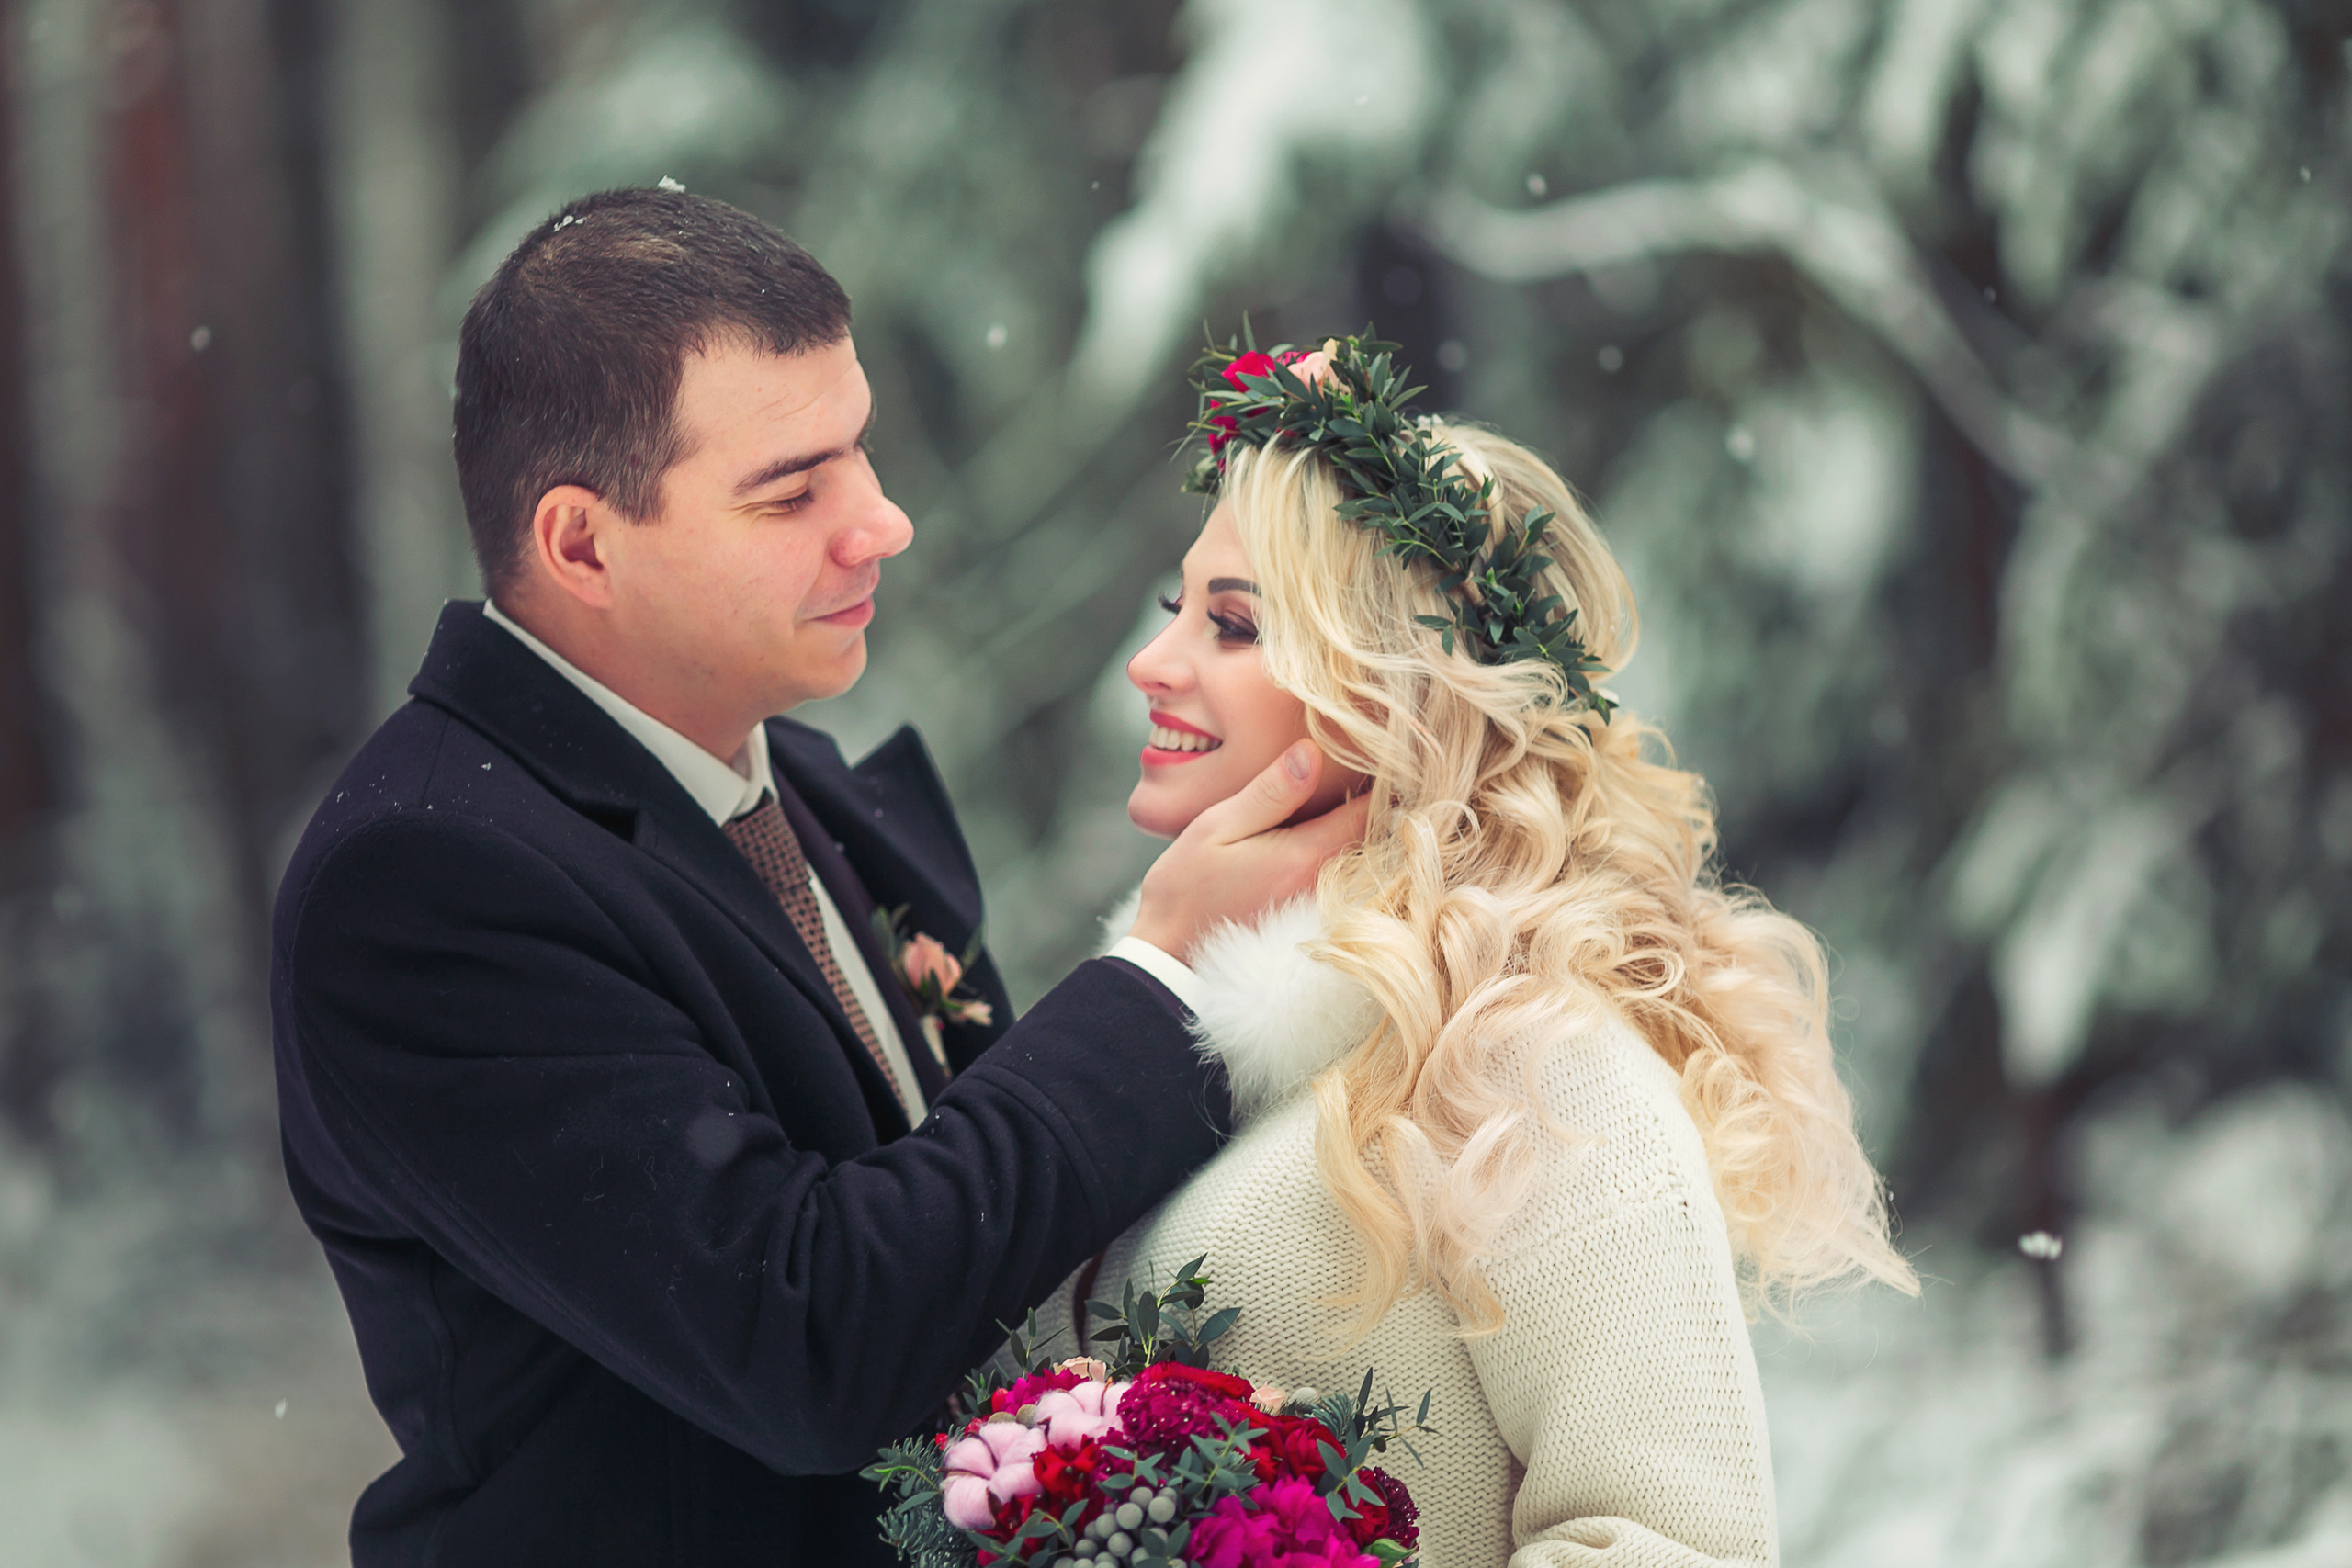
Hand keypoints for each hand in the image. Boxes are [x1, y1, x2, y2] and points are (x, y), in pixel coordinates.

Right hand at [1126, 742, 1370, 962]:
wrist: (1171, 950)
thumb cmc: (1187, 885)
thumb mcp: (1218, 826)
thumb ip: (1270, 792)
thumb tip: (1314, 751)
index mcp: (1305, 856)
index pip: (1369, 809)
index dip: (1379, 775)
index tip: (1374, 748)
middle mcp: (1324, 883)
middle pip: (1372, 831)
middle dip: (1373, 795)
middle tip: (1367, 758)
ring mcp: (1322, 904)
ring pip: (1360, 851)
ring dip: (1358, 820)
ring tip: (1351, 784)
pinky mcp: (1312, 914)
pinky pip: (1344, 871)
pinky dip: (1343, 844)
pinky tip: (1325, 824)